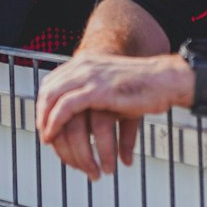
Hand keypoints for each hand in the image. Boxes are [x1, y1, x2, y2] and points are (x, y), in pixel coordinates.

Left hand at [34, 52, 186, 179]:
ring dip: (48, 125)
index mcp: (84, 63)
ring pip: (52, 101)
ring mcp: (88, 77)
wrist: (165, 80)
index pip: (51, 83)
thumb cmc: (143, 87)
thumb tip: (84, 119)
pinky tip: (56, 137)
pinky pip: (65, 108)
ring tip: (50, 143)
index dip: (43, 105)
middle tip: (46, 138)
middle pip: (47, 92)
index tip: (45, 124)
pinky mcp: (97, 91)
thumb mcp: (111, 86)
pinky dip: (55, 124)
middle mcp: (82, 66)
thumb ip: (94, 96)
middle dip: (41, 116)